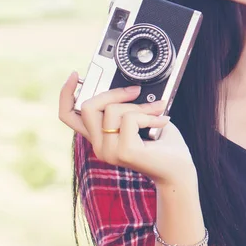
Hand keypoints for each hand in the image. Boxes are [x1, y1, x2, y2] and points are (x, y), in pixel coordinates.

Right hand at [58, 71, 196, 187]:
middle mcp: (99, 146)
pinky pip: (130, 119)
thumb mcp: (140, 119)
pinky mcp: (124, 151)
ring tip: (158, 112)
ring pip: (112, 110)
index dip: (66, 94)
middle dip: (114, 92)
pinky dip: (149, 116)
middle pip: (89, 106)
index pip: (69, 116)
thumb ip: (126, 106)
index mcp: (99, 137)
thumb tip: (127, 86)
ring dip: (139, 106)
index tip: (76, 75)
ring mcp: (109, 151)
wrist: (179, 170)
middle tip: (136, 91)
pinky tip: (162, 123)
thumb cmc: (164, 144)